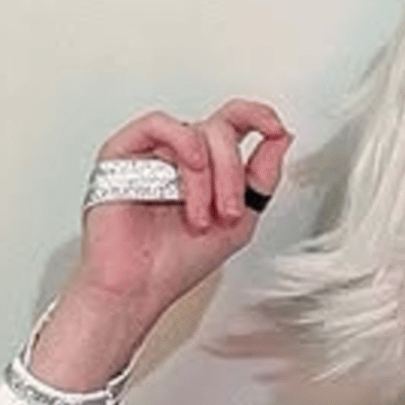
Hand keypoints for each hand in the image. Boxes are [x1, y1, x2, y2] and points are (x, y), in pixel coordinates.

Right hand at [78, 98, 290, 312]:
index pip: (235, 122)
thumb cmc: (179, 261)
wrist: (141, 287)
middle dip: (234, 174)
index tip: (276, 129)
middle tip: (230, 213)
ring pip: (197, 132)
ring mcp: (153, 152)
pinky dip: (183, 145)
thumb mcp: (241, 220)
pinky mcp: (122, 152)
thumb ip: (263, 177)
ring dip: (209, 178)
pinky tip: (188, 171)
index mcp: (208, 166)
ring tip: (201, 218)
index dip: (259, 116)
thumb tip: (282, 137)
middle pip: (222, 130)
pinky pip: (158, 124)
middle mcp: (181, 154)